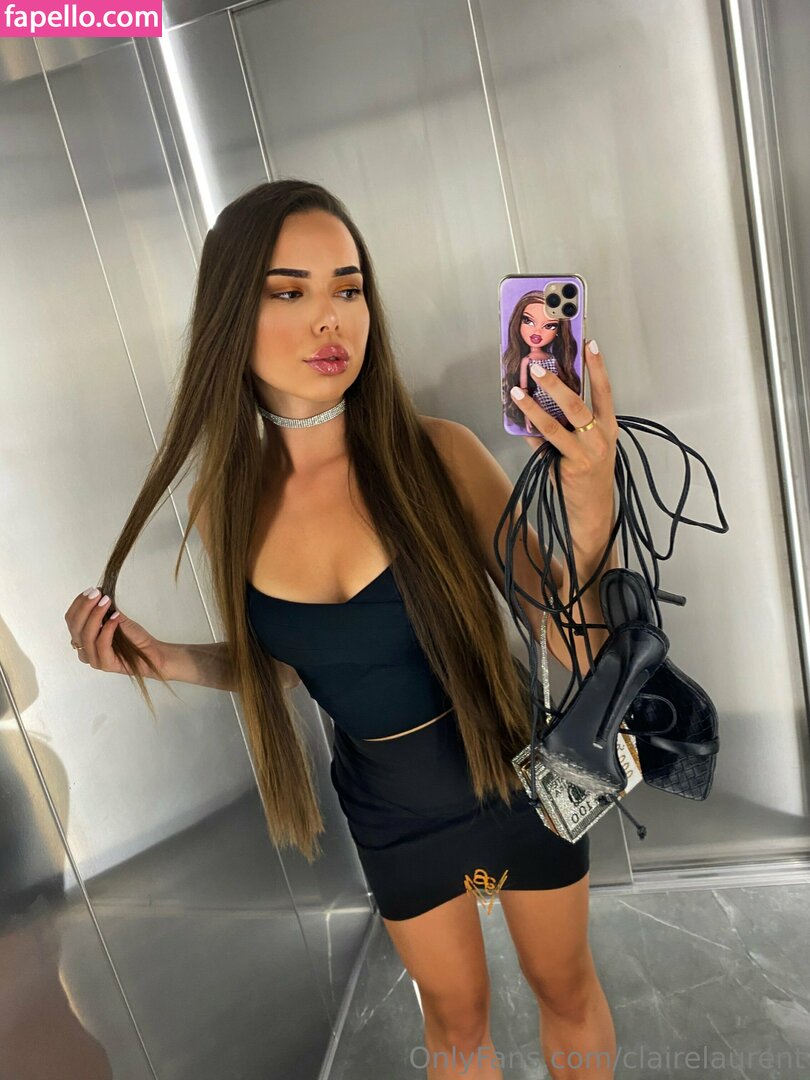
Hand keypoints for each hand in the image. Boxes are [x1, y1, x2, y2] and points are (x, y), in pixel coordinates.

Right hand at [64, 588, 165, 676]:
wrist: (150, 651)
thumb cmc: (133, 637)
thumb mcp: (115, 617)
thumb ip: (103, 609)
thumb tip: (96, 592)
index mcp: (82, 639)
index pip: (72, 620)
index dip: (79, 604)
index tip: (90, 591)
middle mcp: (84, 650)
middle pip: (76, 627)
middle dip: (85, 606)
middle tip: (96, 594)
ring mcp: (93, 659)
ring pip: (87, 634)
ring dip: (96, 614)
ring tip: (106, 602)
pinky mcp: (104, 664)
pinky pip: (101, 643)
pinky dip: (108, 628)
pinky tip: (115, 617)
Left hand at [509, 338, 618, 529]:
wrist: (594, 509)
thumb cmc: (589, 475)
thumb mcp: (586, 446)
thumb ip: (567, 425)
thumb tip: (540, 401)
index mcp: (608, 427)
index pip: (605, 391)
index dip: (598, 367)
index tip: (590, 344)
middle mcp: (600, 438)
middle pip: (577, 404)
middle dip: (557, 383)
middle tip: (539, 366)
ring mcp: (585, 453)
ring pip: (557, 424)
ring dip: (535, 405)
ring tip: (519, 390)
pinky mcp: (570, 466)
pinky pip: (545, 444)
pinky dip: (530, 430)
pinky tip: (517, 418)